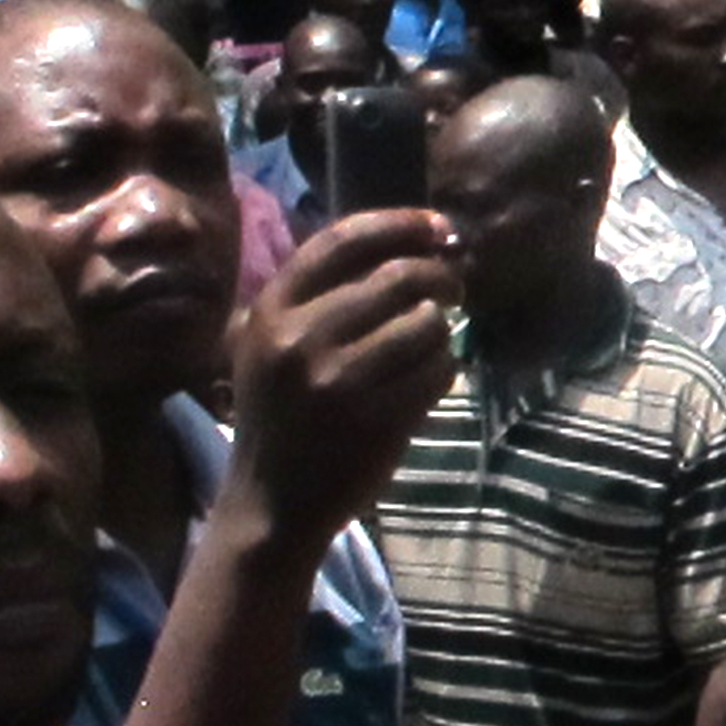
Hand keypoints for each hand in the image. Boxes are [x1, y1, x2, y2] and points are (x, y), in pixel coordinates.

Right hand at [228, 209, 462, 554]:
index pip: (344, 239)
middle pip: (398, 277)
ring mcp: (339, 380)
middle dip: (440, 277)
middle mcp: (300, 338)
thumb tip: (409, 244)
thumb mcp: (272, 343)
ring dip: (442, 329)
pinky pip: (438, 370)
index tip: (439, 227)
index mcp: (271, 309)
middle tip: (454, 289)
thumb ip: (321, 294)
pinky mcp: (377, 418)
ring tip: (432, 343)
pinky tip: (429, 378)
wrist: (273, 501)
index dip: (401, 224)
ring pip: (426, 323)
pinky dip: (444, 368)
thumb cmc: (282, 412)